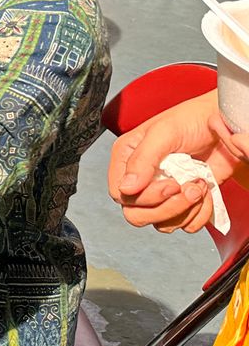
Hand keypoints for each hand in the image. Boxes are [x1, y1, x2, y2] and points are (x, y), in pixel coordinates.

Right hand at [107, 91, 238, 233]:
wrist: (225, 126)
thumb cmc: (192, 119)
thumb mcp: (163, 133)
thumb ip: (142, 159)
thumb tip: (126, 188)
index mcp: (126, 159)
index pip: (121, 195)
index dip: (144, 197)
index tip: (170, 184)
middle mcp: (141, 178)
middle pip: (137, 215)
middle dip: (166, 208)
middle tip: (188, 189)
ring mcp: (164, 193)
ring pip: (162, 223)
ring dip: (186, 211)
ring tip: (200, 186)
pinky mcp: (186, 202)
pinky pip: (186, 225)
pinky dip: (200, 215)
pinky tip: (207, 193)